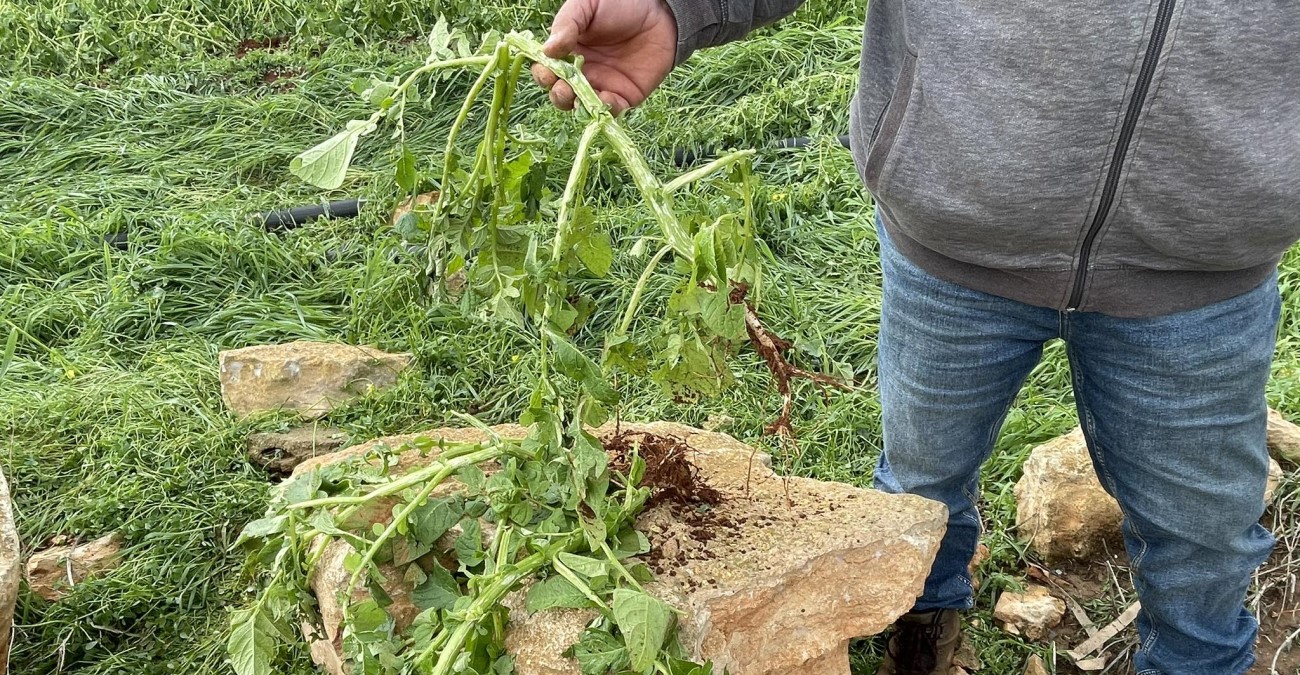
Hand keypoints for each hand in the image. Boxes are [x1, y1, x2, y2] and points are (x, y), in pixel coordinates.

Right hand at [531, 0, 676, 114]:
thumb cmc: (619, 4)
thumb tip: (548, 50)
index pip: (547, 69)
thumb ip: (566, 25)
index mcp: (567, 51)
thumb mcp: (586, 6)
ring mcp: (602, 85)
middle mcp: (581, 72)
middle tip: (563, 87)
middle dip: (558, 95)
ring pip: (582, 107)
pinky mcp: (624, 96)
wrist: (659, 12)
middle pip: (561, 93)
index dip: (543, 74)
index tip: (547, 72)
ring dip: (577, 106)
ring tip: (579, 98)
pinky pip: (610, 111)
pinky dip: (604, 110)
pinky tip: (604, 99)